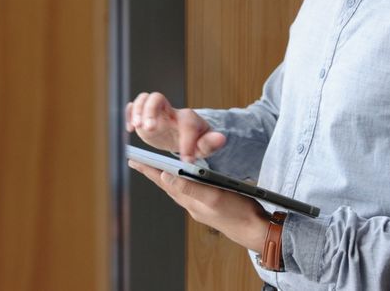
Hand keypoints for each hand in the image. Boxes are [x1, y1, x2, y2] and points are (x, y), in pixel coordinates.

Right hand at [124, 92, 226, 161]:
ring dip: (137, 111)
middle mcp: (170, 111)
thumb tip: (221, 138)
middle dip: (151, 111)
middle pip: (158, 98)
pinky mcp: (144, 116)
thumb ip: (210, 143)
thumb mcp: (204, 146)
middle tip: (149, 128)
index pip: (186, 122)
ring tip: (136, 127)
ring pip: (144, 99)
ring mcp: (156, 112)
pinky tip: (129, 129)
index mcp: (188, 118)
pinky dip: (128, 114)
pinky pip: (133, 107)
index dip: (186, 141)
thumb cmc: (195, 140)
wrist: (183, 137)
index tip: (186, 158)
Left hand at [127, 160, 270, 252]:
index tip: (133, 160)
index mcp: (190, 200)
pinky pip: (188, 192)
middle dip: (151, 173)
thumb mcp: (213, 197)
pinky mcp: (209, 206)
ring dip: (164, 178)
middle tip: (136, 162)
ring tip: (153, 169)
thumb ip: (189, 188)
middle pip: (167, 185)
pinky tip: (182, 180)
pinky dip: (181, 182)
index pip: (163, 183)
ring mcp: (200, 206)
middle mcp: (192, 204)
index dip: (148, 171)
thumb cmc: (238, 213)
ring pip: (176, 189)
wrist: (256, 230)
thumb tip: (165, 177)